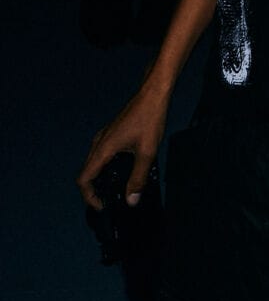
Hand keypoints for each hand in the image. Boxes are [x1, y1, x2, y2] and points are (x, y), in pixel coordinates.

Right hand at [77, 85, 168, 210]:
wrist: (152, 94)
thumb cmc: (149, 119)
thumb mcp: (147, 152)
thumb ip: (138, 177)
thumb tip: (131, 200)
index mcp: (103, 149)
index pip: (84, 179)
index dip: (89, 197)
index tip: (102, 206)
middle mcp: (98, 143)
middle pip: (87, 173)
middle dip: (95, 191)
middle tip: (110, 202)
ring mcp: (104, 137)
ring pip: (95, 164)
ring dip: (101, 179)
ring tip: (117, 190)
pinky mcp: (112, 134)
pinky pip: (103, 155)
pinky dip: (108, 168)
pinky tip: (125, 172)